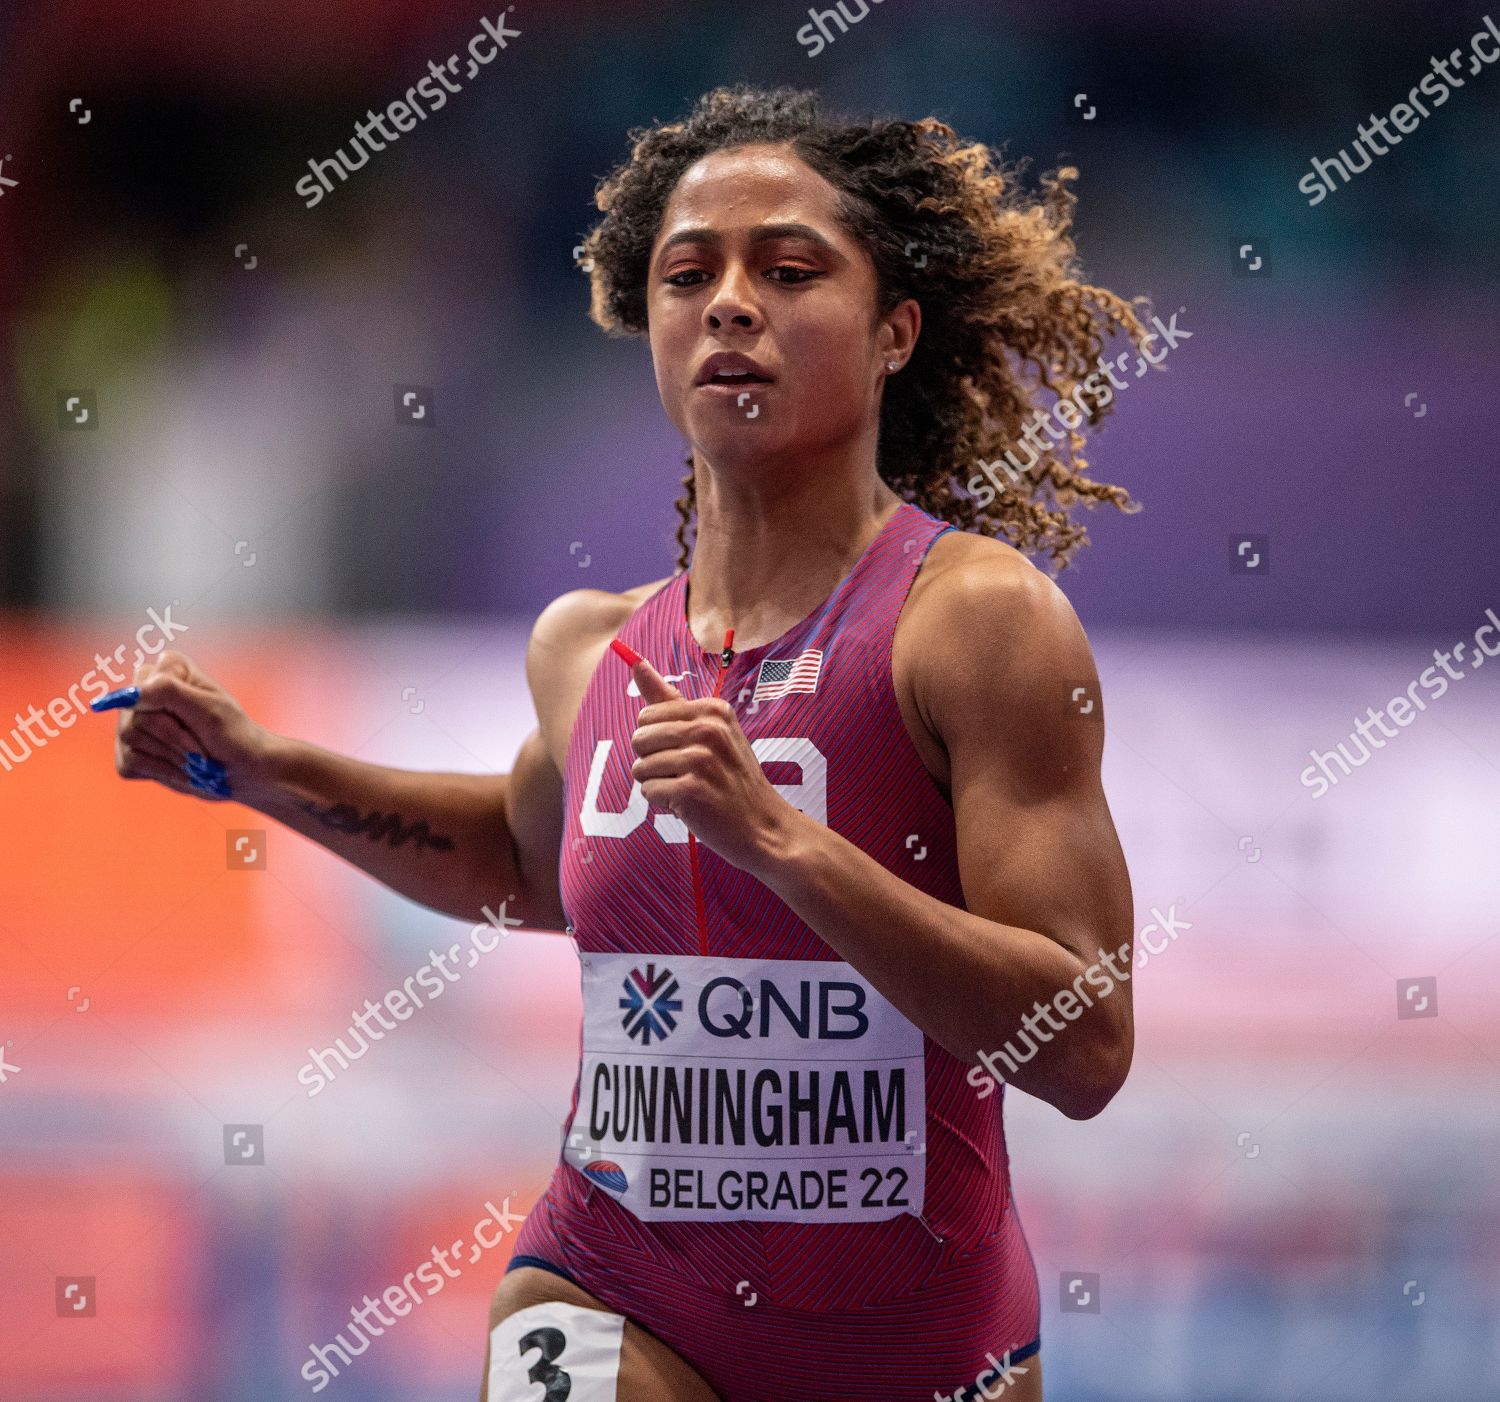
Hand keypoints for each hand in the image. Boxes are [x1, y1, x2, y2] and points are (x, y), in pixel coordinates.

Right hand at [114, 650, 277, 802]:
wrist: (241, 770)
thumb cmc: (231, 734)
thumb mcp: (207, 709)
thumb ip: (166, 692)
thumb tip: (125, 694)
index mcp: (168, 668)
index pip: (148, 689)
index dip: (173, 713)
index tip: (200, 719)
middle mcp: (145, 691)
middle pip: (136, 717)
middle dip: (175, 739)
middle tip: (201, 747)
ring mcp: (133, 722)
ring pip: (129, 739)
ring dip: (171, 756)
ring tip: (194, 758)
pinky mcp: (131, 752)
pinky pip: (129, 763)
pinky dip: (163, 771)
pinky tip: (181, 769)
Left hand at [625, 653, 795, 873]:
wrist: (764, 825)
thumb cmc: (732, 777)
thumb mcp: (712, 731)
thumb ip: (668, 699)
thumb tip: (635, 664)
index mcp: (712, 709)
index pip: (647, 716)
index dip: (658, 741)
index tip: (687, 753)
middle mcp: (708, 729)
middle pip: (639, 739)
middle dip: (653, 761)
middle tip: (686, 774)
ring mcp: (700, 760)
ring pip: (640, 768)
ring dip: (658, 784)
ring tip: (689, 789)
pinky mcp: (691, 790)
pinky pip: (648, 791)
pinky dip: (663, 803)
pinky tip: (689, 805)